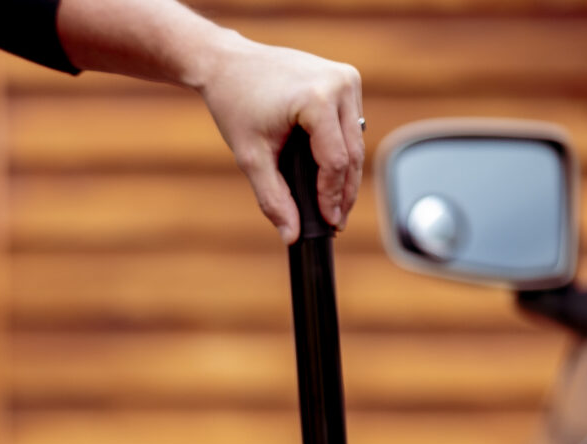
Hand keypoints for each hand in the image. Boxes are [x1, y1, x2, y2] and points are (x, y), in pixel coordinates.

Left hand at [197, 30, 364, 242]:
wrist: (229, 65)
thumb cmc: (236, 104)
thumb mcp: (251, 157)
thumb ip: (272, 198)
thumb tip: (291, 235)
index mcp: (318, 98)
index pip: (335, 161)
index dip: (332, 197)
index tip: (330, 223)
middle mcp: (340, 83)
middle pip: (352, 153)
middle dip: (344, 192)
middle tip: (337, 221)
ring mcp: (347, 78)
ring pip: (357, 140)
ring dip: (347, 174)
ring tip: (336, 205)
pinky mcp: (346, 78)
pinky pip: (351, 124)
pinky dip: (343, 150)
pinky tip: (333, 176)